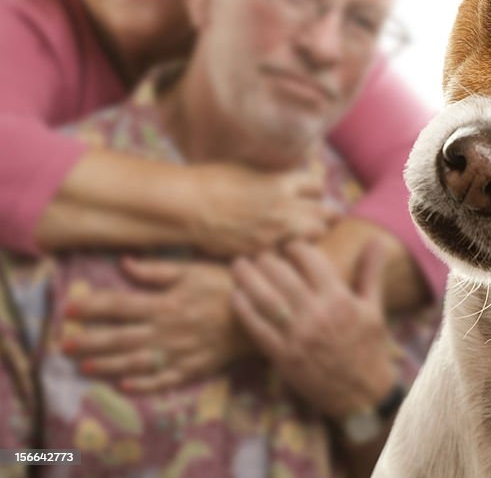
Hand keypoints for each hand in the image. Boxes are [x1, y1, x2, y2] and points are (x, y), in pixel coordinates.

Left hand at [62, 257, 251, 391]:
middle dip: (91, 341)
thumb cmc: (228, 283)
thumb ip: (158, 270)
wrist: (265, 309)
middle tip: (64, 346)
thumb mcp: (195, 269)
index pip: (120, 305)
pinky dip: (144, 385)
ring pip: (137, 362)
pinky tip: (125, 387)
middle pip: (121, 337)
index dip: (93, 307)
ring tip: (85, 366)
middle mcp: (167, 330)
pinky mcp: (195, 367)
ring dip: (109, 365)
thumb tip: (124, 264)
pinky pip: (165, 380)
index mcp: (165, 302)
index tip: (70, 309)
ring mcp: (180, 352)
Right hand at [188, 164, 334, 255]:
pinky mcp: (262, 251)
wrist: (185, 206)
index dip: (314, 190)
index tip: (309, 193)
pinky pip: (289, 253)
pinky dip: (289, 249)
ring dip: (311, 232)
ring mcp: (275, 232)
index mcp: (282, 183)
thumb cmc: (211, 180)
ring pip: (315, 235)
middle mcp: (285, 208)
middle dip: (322, 213)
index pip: (318, 186)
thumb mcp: (249, 168)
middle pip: (325, 213)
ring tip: (302, 231)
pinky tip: (281, 246)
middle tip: (314, 215)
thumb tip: (291, 174)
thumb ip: (275, 174)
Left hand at [231, 239, 398, 418]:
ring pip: (266, 299)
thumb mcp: (374, 307)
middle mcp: (317, 315)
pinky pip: (257, 329)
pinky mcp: (283, 357)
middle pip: (283, 276)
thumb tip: (376, 239)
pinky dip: (244, 310)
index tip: (288, 244)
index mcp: (339, 299)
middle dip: (267, 259)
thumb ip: (371, 271)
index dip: (296, 247)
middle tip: (258, 252)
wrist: (362, 394)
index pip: (311, 261)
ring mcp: (298, 337)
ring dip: (248, 278)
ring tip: (238, 265)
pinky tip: (235, 295)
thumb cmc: (369, 346)